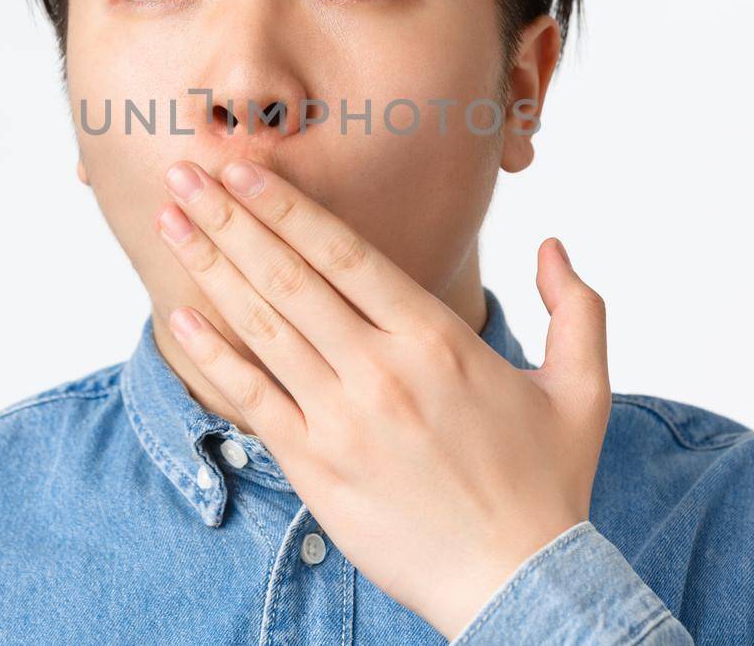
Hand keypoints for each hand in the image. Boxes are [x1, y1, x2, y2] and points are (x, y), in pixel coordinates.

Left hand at [154, 157, 611, 641]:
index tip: (245, 170)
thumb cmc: (548, 486)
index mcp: (437, 340)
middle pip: (289, 277)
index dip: (287, 206)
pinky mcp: (316, 467)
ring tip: (171, 225)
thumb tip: (553, 245)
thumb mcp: (582, 389)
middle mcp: (381, 371)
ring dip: (211, 270)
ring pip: (263, 328)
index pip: (345, 254)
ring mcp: (342, 420)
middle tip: (184, 175)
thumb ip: (576, 308)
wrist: (518, 584)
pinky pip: (251, 400)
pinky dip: (211, 357)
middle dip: (230, 219)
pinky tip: (178, 317)